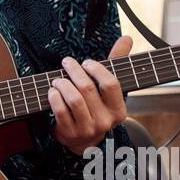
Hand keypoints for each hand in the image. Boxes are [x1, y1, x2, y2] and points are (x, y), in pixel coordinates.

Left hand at [48, 34, 131, 154]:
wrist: (84, 141)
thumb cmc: (97, 106)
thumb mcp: (108, 89)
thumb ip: (117, 62)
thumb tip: (127, 38)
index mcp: (119, 109)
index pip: (111, 84)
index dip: (96, 69)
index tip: (86, 63)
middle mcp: (105, 121)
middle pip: (88, 89)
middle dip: (74, 71)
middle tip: (67, 63)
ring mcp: (88, 129)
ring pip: (74, 100)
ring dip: (62, 84)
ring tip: (58, 78)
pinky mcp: (70, 133)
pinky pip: (60, 111)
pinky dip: (54, 97)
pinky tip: (52, 91)